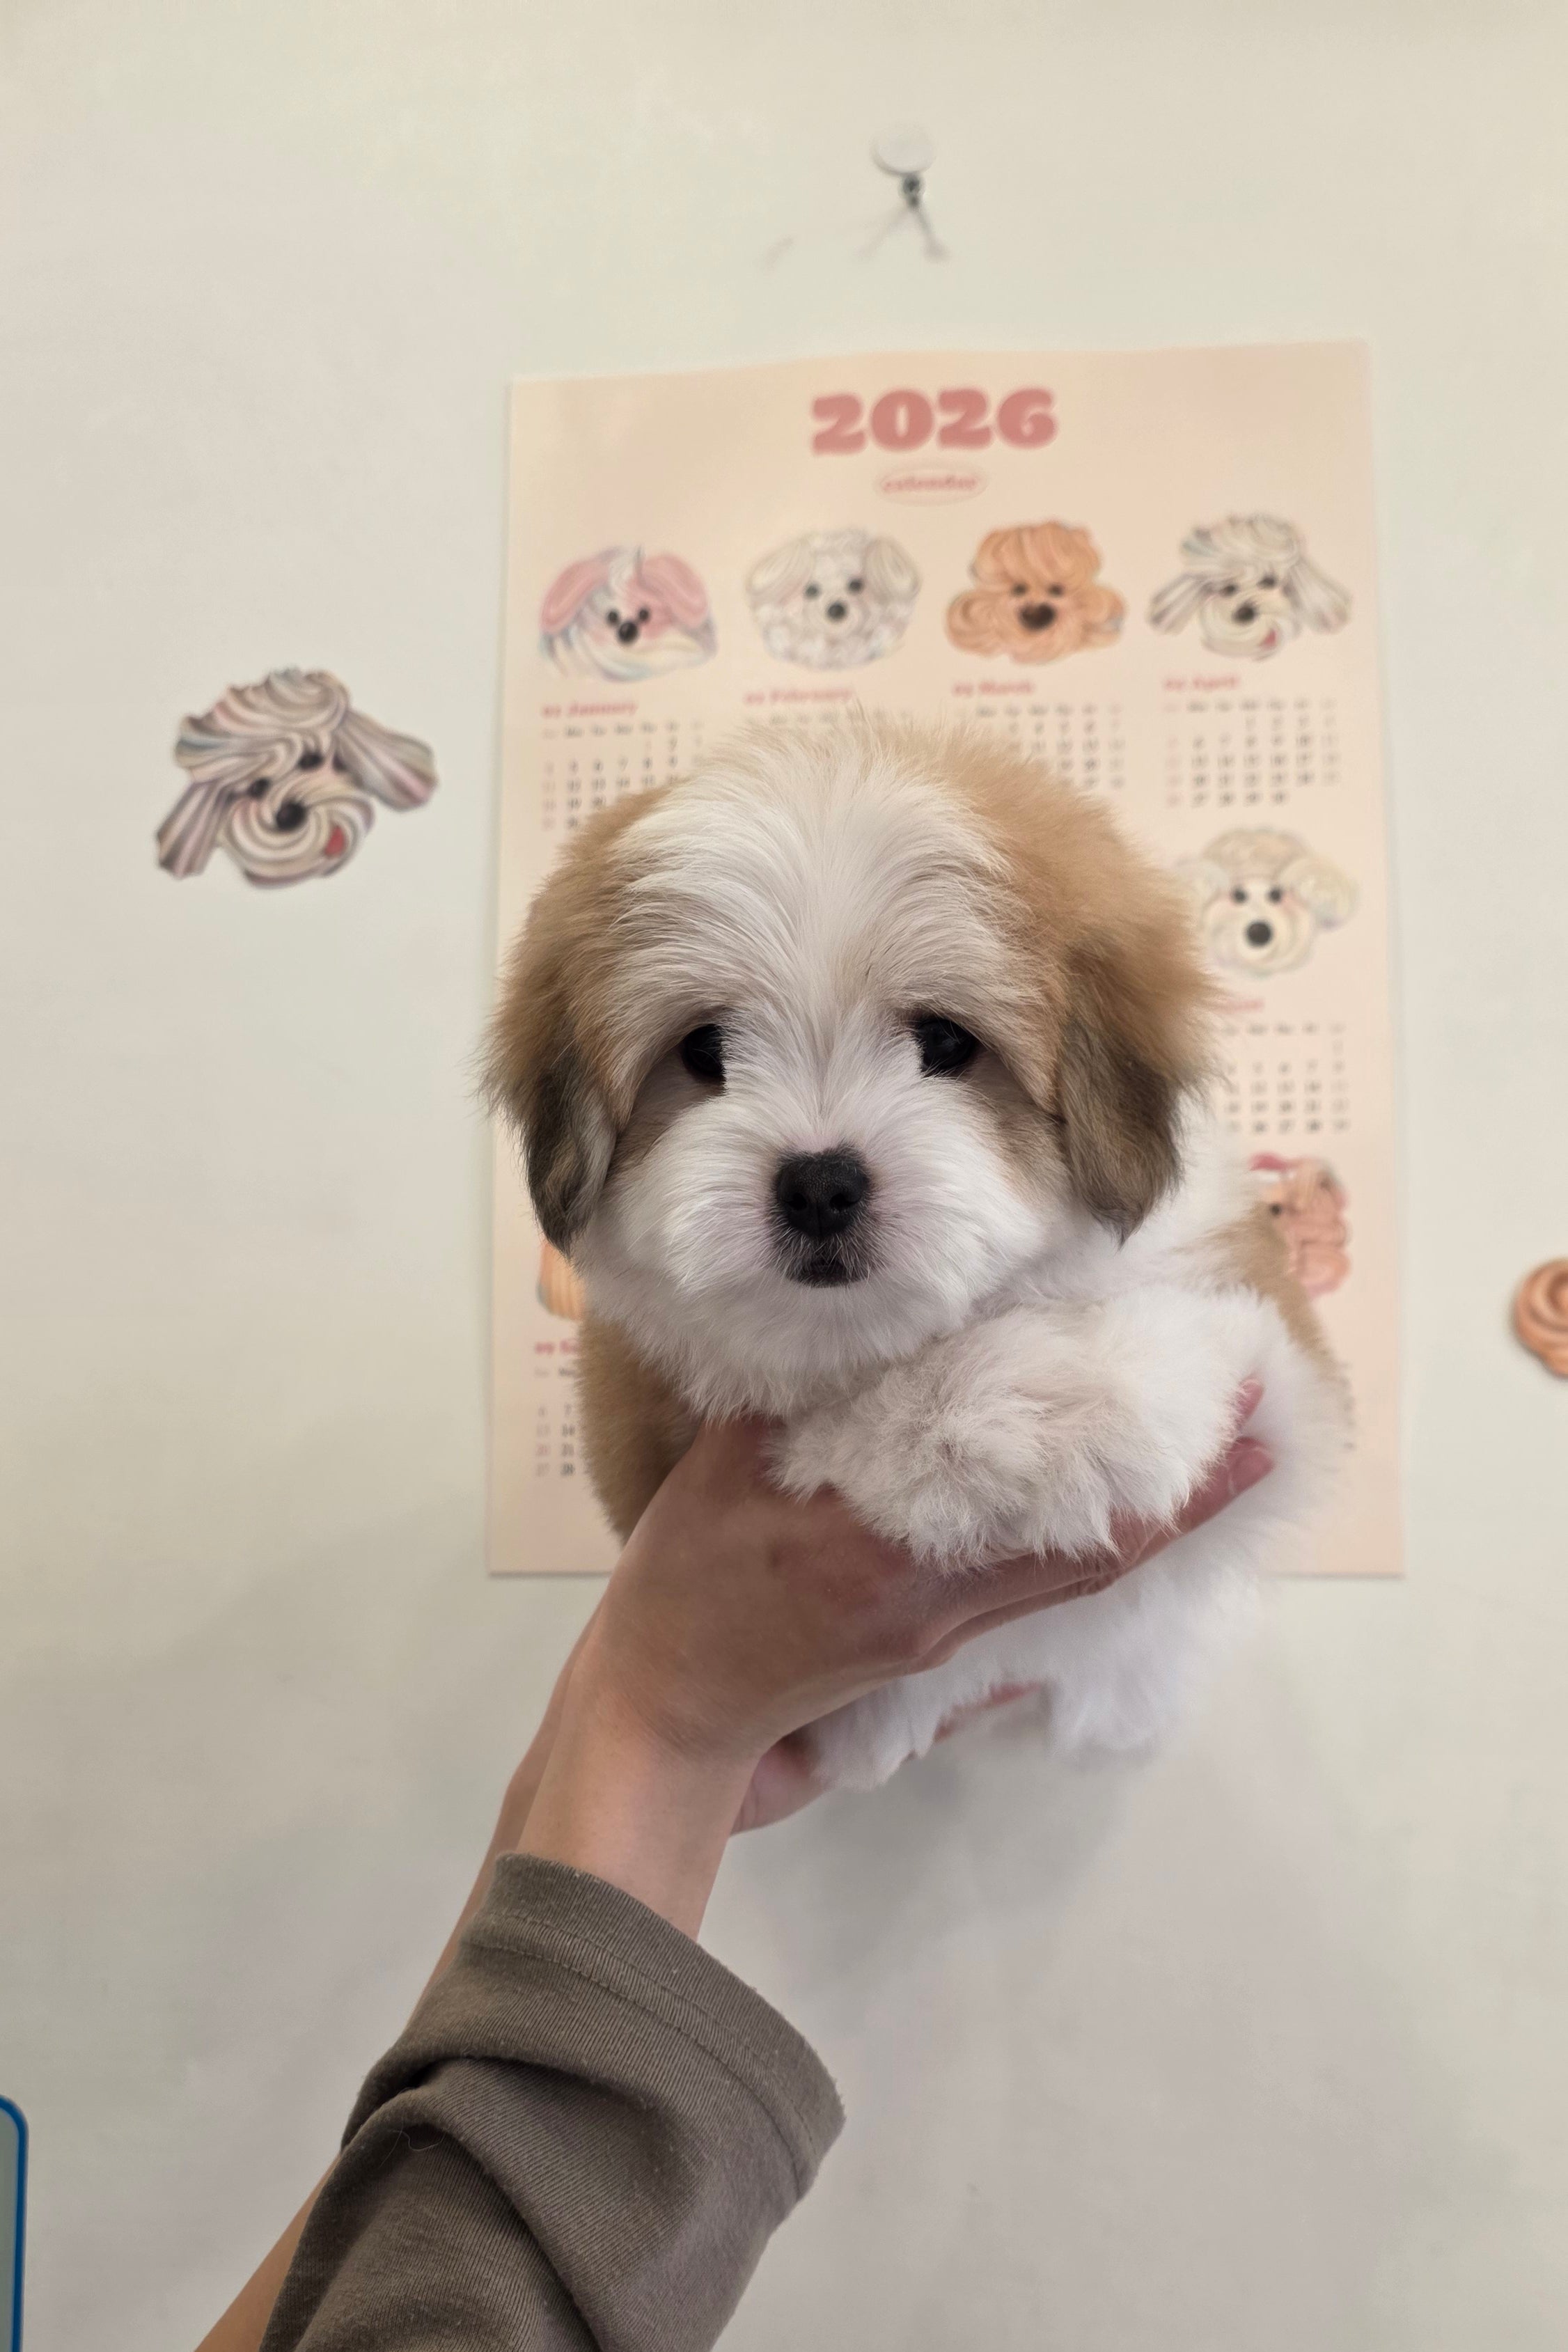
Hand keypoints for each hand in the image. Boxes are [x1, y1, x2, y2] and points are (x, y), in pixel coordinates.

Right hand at [517, 1387, 1269, 1928]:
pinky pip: (1033, 1594)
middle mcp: (945, 1605)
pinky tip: (1118, 1513)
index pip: (1061, 1522)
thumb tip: (870, 1325)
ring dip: (1154, 1522)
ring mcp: (948, 1635)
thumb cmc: (688, 1584)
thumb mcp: (731, 1470)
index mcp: (895, 1558)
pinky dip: (1089, 1549)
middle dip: (1188, 1496)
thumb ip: (804, 1399)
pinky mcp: (937, 1647)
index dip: (1164, 1481)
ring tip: (1217, 1459)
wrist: (671, 1707)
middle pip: (1099, 1556)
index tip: (1237, 1421)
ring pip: (1077, 1578)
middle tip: (1260, 1427)